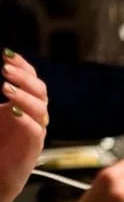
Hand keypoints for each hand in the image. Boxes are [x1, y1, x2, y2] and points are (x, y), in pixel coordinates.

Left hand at [0, 49, 47, 201]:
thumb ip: (1, 99)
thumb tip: (1, 83)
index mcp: (24, 104)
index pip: (31, 79)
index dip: (23, 66)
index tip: (7, 55)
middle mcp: (33, 115)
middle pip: (40, 90)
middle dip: (24, 77)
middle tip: (5, 69)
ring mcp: (35, 129)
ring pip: (41, 107)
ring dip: (24, 95)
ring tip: (5, 87)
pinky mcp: (33, 146)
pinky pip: (36, 129)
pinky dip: (26, 119)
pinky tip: (12, 112)